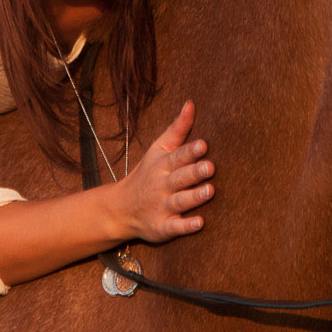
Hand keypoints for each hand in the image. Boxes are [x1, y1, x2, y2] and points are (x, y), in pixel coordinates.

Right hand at [115, 101, 214, 242]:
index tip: (203, 145)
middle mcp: (162, 186)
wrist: (121, 208)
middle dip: (194, 172)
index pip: (178, 156)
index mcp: (163, 165)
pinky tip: (199, 223)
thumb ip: (177, 129)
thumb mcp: (158, 150)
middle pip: (180, 178)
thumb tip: (191, 103)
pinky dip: (185, 226)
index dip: (190, 151)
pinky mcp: (162, 227)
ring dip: (194, 197)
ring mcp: (161, 207)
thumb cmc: (147, 174)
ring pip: (180, 201)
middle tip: (210, 167)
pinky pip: (174, 228)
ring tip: (210, 191)